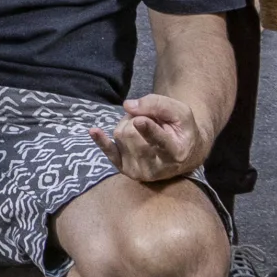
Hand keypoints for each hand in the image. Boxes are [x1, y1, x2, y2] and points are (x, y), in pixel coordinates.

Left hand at [86, 92, 207, 183]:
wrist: (182, 152)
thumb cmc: (182, 129)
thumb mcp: (180, 112)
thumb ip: (158, 105)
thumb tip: (128, 106)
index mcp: (175, 153)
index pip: (160, 141)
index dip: (149, 130)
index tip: (139, 121)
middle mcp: (156, 167)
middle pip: (132, 134)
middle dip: (136, 117)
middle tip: (148, 118)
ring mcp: (139, 171)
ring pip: (121, 135)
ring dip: (127, 123)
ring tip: (143, 128)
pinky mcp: (125, 169)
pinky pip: (109, 152)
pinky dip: (101, 141)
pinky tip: (94, 131)